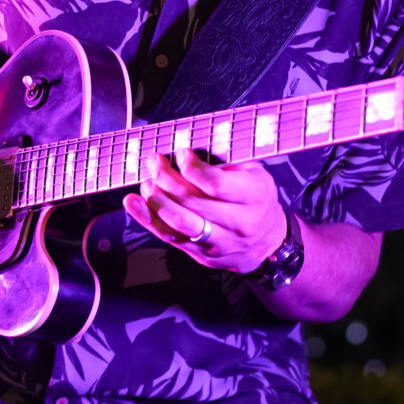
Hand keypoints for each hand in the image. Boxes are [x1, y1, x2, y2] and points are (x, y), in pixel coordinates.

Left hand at [124, 145, 290, 275]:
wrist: (269, 241)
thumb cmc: (255, 198)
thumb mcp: (253, 172)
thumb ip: (226, 160)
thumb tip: (188, 148)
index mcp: (254, 196)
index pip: (216, 184)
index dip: (192, 167)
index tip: (180, 153)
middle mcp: (240, 223)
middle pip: (193, 202)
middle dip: (166, 178)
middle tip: (155, 162)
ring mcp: (221, 243)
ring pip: (181, 223)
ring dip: (156, 200)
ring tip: (147, 182)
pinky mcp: (204, 256)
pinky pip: (171, 238)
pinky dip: (148, 220)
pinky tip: (134, 203)